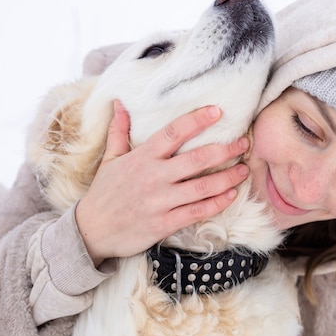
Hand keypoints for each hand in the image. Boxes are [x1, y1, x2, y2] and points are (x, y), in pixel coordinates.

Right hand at [75, 100, 249, 265]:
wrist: (91, 232)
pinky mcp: (164, 223)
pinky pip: (197, 212)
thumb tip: (118, 103)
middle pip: (196, 159)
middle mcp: (153, 177)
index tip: (218, 111)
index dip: (197, 120)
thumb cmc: (104, 193)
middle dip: (225, 150)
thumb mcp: (110, 160)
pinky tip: (231, 195)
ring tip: (244, 170)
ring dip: (228, 178)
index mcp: (142, 158)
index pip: (173, 133)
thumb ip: (119, 132)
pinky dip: (217, 203)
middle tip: (244, 143)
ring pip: (202, 187)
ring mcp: (160, 201)